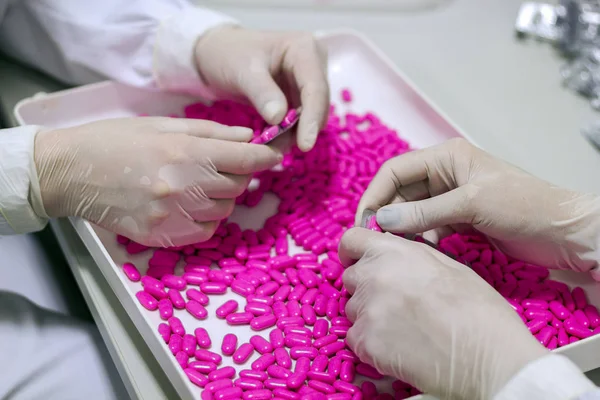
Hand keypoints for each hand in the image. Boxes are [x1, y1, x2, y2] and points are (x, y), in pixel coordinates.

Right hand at [34, 117, 281, 246]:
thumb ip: (210, 132)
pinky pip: (205, 232)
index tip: (274, 155)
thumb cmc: (114, 141)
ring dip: (222, 197)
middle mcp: (182, 187)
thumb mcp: (162, 125)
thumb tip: (247, 138)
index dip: (265, 157)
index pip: (244, 159)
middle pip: (238, 186)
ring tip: (198, 183)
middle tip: (223, 164)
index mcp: (183, 152)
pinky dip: (206, 219)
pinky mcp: (162, 237)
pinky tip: (188, 204)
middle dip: (239, 173)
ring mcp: (172, 215)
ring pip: (225, 211)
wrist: (70, 173)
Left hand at [194, 26, 329, 151]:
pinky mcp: (299, 95)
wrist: (215, 54)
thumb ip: (262, 93)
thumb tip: (280, 119)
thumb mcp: (242, 71)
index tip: (305, 145)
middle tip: (280, 149)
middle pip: (318, 103)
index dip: (312, 118)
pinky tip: (272, 142)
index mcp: (304, 49)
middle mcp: (312, 63)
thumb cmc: (227, 55)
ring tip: (272, 147)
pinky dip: (288, 132)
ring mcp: (307, 81)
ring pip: (311, 115)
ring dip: (295, 134)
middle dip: (303, 129)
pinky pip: (300, 119)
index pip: (315, 88)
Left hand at [339, 228, 547, 399]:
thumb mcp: (449, 265)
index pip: (351, 240)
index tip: (358, 261)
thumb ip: (411, 255)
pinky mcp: (364, 343)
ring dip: (370, 316)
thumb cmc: (478, 310)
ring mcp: (366, 311)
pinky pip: (356, 338)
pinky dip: (371, 343)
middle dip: (366, 287)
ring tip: (404, 327)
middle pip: (351, 277)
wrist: (489, 358)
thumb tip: (395, 255)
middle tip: (395, 302)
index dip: (353, 251)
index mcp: (393, 252)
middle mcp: (373, 276)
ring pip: (353, 310)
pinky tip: (399, 347)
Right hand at [357, 138, 599, 274]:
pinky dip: (422, 240)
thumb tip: (382, 221)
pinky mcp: (460, 220)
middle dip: (387, 216)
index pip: (396, 171)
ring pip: (413, 213)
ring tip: (397, 250)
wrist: (563, 231)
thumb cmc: (523, 205)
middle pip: (401, 193)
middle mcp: (445, 175)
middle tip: (376, 242)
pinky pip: (429, 228)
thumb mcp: (471, 204)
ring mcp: (452, 199)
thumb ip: (424, 213)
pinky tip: (421, 253)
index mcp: (446, 158)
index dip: (375, 194)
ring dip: (403, 230)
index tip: (363, 222)